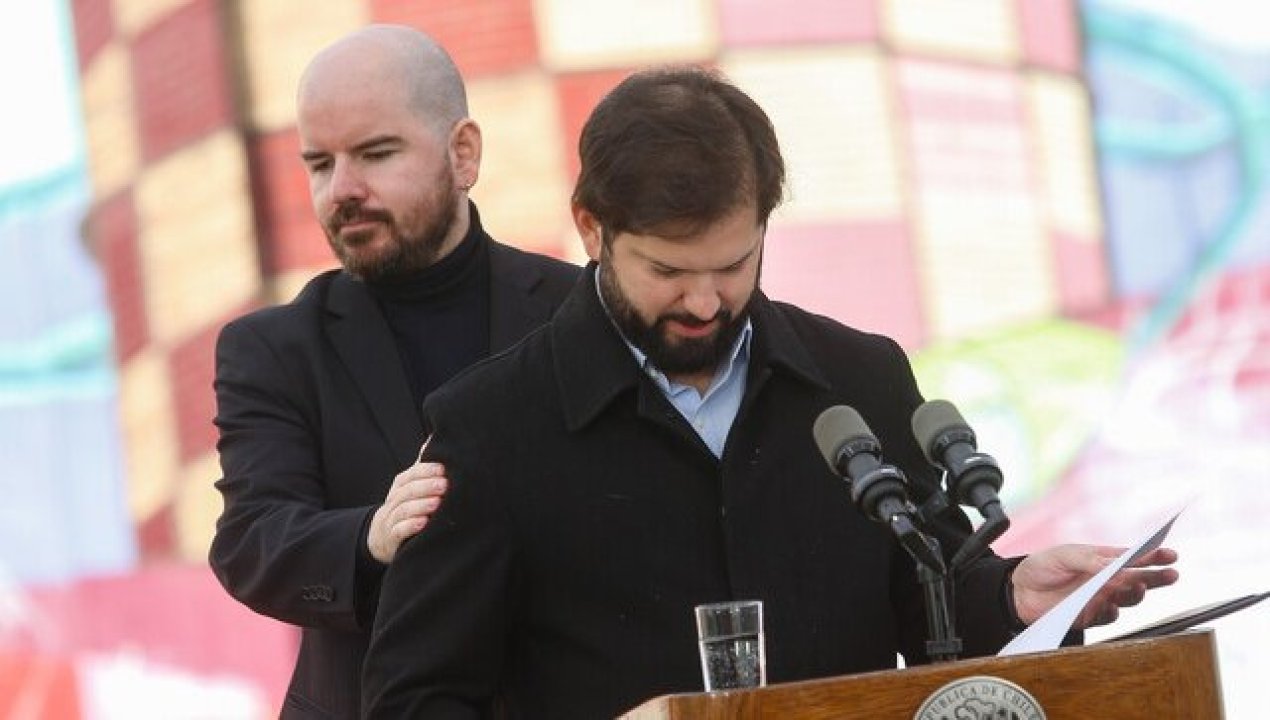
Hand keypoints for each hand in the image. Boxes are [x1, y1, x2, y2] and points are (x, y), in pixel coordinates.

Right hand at [367, 461, 447, 563]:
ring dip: (420, 506)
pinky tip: (423, 523)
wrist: (382, 535)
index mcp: (401, 485)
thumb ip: (422, 466)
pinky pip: (399, 531)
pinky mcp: (391, 537)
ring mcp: (391, 518)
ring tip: (437, 503)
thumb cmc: (405, 505)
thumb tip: (433, 440)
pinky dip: (410, 526)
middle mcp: (394, 500)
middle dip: (426, 487)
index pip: (411, 474)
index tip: (443, 469)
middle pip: (408, 491)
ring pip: (404, 510)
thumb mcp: (411, 485)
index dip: (426, 471)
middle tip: (445, 485)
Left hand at [1011, 544, 1178, 628]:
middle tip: (1170, 574)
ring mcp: (1100, 598)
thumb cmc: (1042, 566)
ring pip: (1129, 599)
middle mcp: (1106, 580)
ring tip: (1139, 586)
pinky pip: (1109, 616)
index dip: (1154, 555)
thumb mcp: (1064, 556)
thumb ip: (1090, 561)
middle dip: (1158, 577)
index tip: (1170, 554)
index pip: (1133, 557)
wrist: (1019, 591)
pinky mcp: (1091, 616)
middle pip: (1140, 579)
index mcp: (1103, 560)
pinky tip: (1112, 604)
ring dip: (1137, 593)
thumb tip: (1116, 566)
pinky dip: (1113, 611)